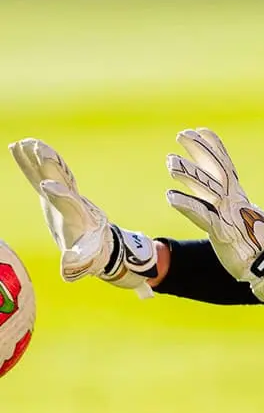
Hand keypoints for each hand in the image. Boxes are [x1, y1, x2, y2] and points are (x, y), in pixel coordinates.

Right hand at [9, 138, 157, 298]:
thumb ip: (77, 261)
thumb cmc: (90, 251)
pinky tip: (18, 145)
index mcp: (76, 215)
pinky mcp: (53, 191)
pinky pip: (41, 172)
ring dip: (39, 157)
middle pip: (60, 179)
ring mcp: (62, 192)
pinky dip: (31, 160)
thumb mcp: (84, 258)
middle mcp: (69, 199)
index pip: (67, 202)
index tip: (47, 186)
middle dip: (51, 166)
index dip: (59, 194)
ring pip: (50, 171)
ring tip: (26, 142)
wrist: (97, 240)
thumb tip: (68, 270)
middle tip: (40, 150)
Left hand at [166, 128, 263, 315]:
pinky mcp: (222, 232)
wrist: (263, 265)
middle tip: (182, 134)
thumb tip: (237, 200)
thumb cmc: (251, 242)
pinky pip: (202, 215)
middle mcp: (234, 201)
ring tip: (170, 162)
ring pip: (208, 188)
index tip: (200, 130)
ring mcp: (228, 215)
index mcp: (238, 196)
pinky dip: (187, 204)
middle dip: (200, 150)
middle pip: (216, 170)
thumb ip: (234, 205)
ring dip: (189, 174)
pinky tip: (171, 196)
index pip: (226, 166)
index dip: (214, 147)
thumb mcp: (244, 218)